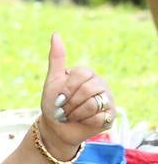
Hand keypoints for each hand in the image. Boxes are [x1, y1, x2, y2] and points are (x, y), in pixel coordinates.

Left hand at [37, 33, 112, 156]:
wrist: (56, 128)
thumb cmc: (53, 104)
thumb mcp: (52, 81)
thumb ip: (56, 59)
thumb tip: (55, 34)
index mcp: (87, 74)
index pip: (81, 74)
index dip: (66, 89)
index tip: (59, 98)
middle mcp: (100, 84)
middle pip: (87, 89)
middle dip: (69, 103)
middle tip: (64, 110)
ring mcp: (107, 99)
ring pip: (93, 104)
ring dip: (75, 114)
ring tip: (71, 116)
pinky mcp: (110, 116)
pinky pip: (98, 117)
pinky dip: (85, 122)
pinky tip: (82, 122)